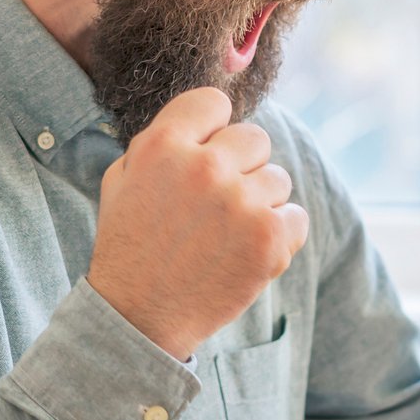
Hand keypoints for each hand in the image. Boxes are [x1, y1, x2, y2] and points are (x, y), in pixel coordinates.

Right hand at [86, 87, 307, 358]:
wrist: (138, 317)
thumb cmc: (130, 245)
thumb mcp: (123, 179)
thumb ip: (162, 142)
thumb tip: (207, 122)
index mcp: (162, 145)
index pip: (214, 102)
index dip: (212, 129)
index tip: (205, 154)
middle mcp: (204, 167)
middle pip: (255, 138)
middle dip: (241, 166)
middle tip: (217, 203)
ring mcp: (240, 202)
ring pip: (278, 179)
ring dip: (259, 203)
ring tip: (227, 234)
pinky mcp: (270, 239)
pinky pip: (296, 216)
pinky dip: (279, 234)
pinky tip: (246, 251)